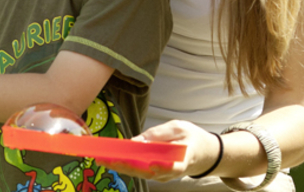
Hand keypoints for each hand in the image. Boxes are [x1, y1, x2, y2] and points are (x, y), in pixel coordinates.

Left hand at [99, 120, 219, 181]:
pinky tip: (109, 158)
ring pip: (140, 173)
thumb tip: (137, 141)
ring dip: (120, 166)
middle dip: (126, 166)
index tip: (152, 164)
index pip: (174, 168)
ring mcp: (162, 175)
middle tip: (108, 159)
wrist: (202, 153)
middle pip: (148, 172)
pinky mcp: (155, 173)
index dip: (163, 168)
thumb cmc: (190, 138)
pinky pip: (139, 170)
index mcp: (183, 159)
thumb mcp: (179, 128)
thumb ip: (159, 134)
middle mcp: (171, 172)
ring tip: (101, 158)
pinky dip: (124, 165)